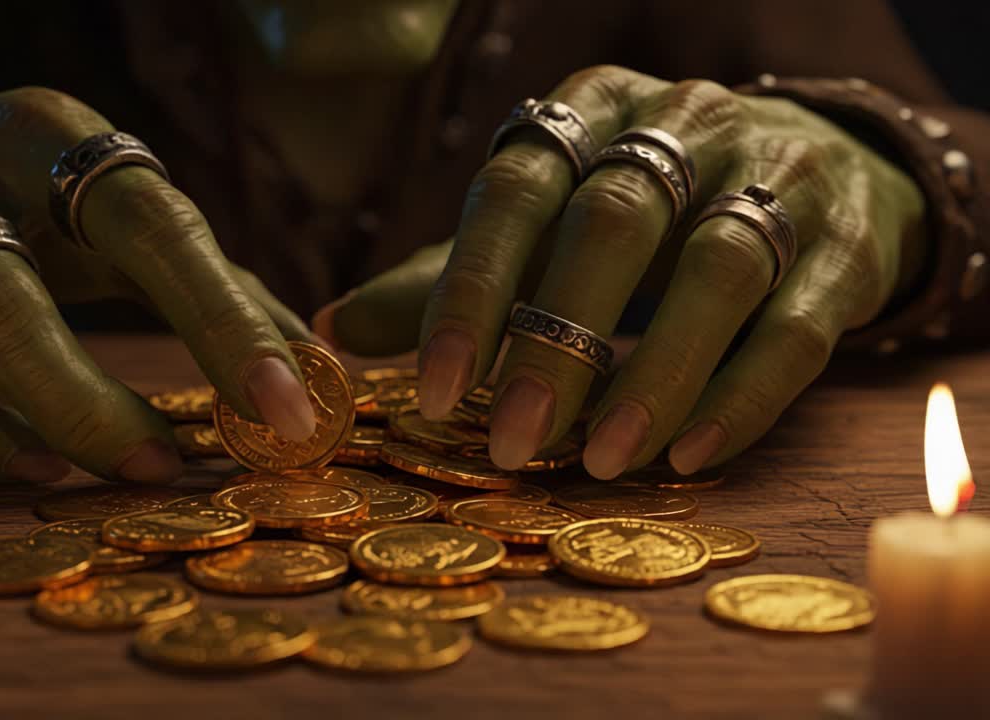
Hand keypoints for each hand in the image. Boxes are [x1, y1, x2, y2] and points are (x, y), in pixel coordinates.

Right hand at [0, 88, 317, 483]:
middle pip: (32, 294)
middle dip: (112, 396)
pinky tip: (32, 466)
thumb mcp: (105, 206)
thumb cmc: (11, 189)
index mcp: (57, 141)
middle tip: (185, 462)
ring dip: (56, 416)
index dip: (224, 322)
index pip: (154, 226)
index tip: (290, 406)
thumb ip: (208, 276)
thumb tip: (311, 359)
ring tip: (129, 466)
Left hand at [316, 66, 925, 477]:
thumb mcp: (545, 223)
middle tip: (510, 441)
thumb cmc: (648, 214)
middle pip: (613, 224)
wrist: (822, 172)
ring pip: (715, 269)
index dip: (472, 288)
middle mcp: (682, 128)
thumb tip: (329, 329)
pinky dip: (741, 395)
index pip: (516, 189)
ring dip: (653, 374)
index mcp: (588, 115)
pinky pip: (796, 326)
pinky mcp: (843, 247)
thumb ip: (449, 275)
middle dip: (556, 340)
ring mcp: (774, 178)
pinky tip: (687, 456)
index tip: (436, 391)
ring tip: (598, 461)